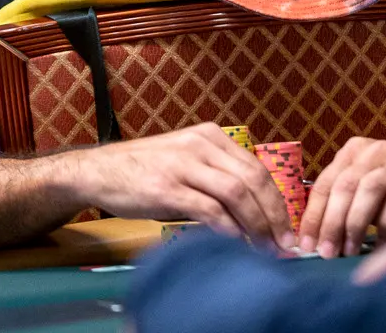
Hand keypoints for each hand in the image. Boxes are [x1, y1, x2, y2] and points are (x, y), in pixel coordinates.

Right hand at [78, 122, 295, 250]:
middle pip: (253, 180)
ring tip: (265, 249)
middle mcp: (201, 145)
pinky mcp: (167, 188)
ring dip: (256, 225)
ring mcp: (184, 165)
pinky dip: (228, 229)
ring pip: (236, 194)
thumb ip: (216, 174)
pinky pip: (209, 209)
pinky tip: (237, 245)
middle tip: (285, 243)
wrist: (99, 171)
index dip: (276, 201)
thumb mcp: (186, 160)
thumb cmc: (145, 170)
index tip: (286, 227)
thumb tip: (253, 209)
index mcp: (210, 136)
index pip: (256, 168)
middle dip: (274, 216)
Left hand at [297, 138, 385, 257]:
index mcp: (355, 151)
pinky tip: (381, 245)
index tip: (304, 243)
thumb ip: (348, 199)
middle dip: (330, 222)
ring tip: (349, 251)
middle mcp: (374, 152)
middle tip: (325, 252)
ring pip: (368, 188)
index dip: (312, 215)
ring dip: (355, 223)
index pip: (324, 183)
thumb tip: (319, 236)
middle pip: (344, 185)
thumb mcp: (371, 181)